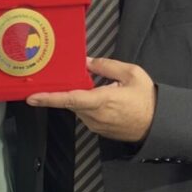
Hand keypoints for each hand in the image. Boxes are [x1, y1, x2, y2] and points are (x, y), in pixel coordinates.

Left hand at [27, 57, 156, 141]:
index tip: (32, 97)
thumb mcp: (131, 73)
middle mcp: (95, 116)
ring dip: (81, 98)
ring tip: (102, 89)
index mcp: (102, 100)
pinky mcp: (98, 130)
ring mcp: (96, 125)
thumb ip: (106, 66)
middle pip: (70, 102)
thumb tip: (86, 61)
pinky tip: (102, 99)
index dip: (49, 98)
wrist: (159, 124)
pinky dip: (88, 106)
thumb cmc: (147, 98)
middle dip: (67, 90)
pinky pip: (86, 115)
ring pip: (78, 108)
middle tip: (68, 79)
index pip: (70, 98)